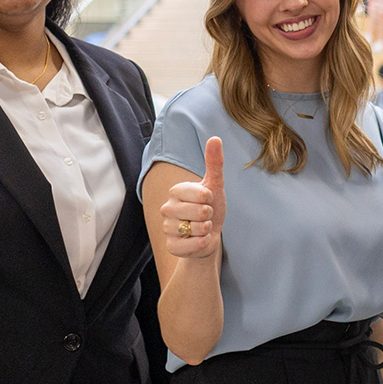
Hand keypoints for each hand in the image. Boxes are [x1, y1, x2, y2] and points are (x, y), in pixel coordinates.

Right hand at [163, 137, 225, 259]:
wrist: (209, 235)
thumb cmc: (211, 207)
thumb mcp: (215, 184)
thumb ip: (214, 163)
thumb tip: (215, 138)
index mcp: (176, 191)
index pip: (201, 193)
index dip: (210, 198)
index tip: (208, 200)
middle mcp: (167, 208)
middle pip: (199, 212)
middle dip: (209, 215)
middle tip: (205, 216)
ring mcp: (167, 227)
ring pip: (197, 229)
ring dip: (206, 230)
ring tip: (202, 228)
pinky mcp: (171, 246)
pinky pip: (192, 245)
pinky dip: (202, 244)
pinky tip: (199, 240)